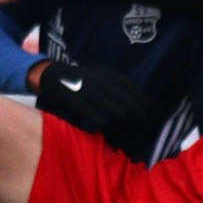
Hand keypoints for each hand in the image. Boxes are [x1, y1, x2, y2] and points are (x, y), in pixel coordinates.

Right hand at [36, 62, 152, 132]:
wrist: (54, 76)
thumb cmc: (81, 79)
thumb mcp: (100, 75)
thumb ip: (116, 85)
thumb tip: (137, 100)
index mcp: (107, 74)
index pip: (130, 88)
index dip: (141, 100)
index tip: (148, 109)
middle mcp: (100, 81)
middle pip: (125, 100)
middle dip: (136, 112)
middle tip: (142, 122)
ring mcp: (89, 92)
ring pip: (114, 109)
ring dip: (123, 120)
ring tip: (129, 128)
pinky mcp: (78, 102)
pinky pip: (96, 116)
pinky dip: (104, 123)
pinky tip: (109, 128)